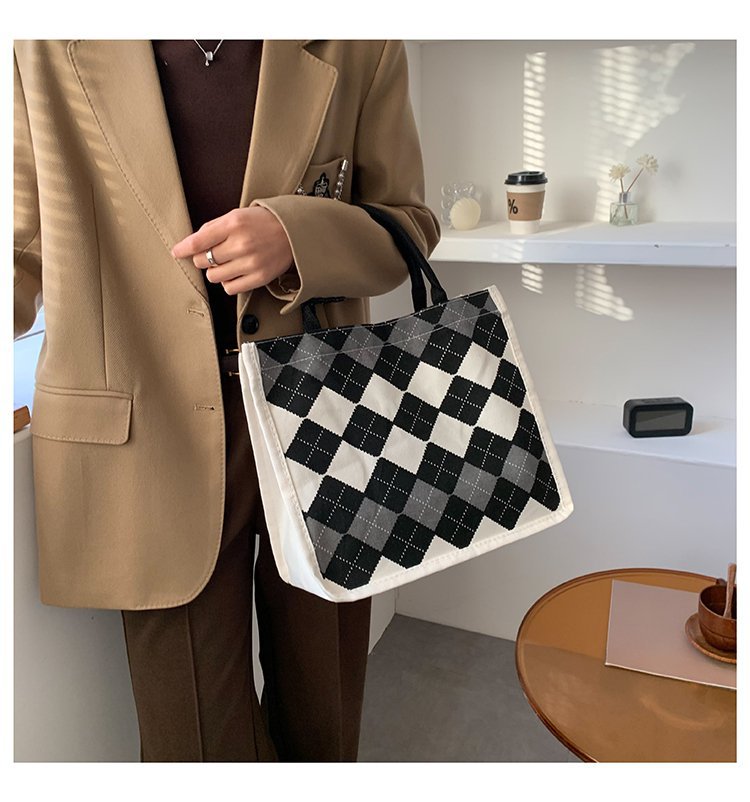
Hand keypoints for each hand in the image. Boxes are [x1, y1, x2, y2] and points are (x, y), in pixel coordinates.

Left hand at [171, 206, 293, 295]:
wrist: (293, 232)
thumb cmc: (263, 222)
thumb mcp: (237, 215)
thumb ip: (214, 228)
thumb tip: (191, 244)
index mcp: (233, 224)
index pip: (198, 242)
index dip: (183, 249)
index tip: (176, 252)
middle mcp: (241, 244)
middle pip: (203, 261)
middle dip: (202, 258)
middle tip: (212, 254)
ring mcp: (250, 262)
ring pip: (214, 277)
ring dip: (215, 271)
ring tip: (226, 263)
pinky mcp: (259, 277)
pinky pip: (230, 288)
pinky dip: (228, 283)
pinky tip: (235, 273)